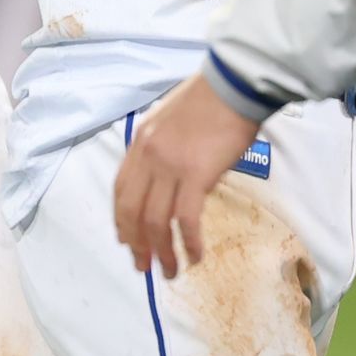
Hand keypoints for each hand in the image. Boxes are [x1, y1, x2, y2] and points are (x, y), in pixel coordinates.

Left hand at [113, 74, 261, 277]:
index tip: (127, 241)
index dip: (121, 221)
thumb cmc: (213, 98)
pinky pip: (186, 219)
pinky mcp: (196, 175)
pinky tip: (196, 255)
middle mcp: (148, 156)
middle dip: (137, 245)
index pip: (120, 190)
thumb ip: (165, 148)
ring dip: (163, 252)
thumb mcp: (171, 119)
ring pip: (156, 222)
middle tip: (145, 267)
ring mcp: (170, 166)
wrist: (235, 83)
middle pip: (132, 212)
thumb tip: (174, 179)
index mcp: (141, 142)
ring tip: (171, 272)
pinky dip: (189, 242)